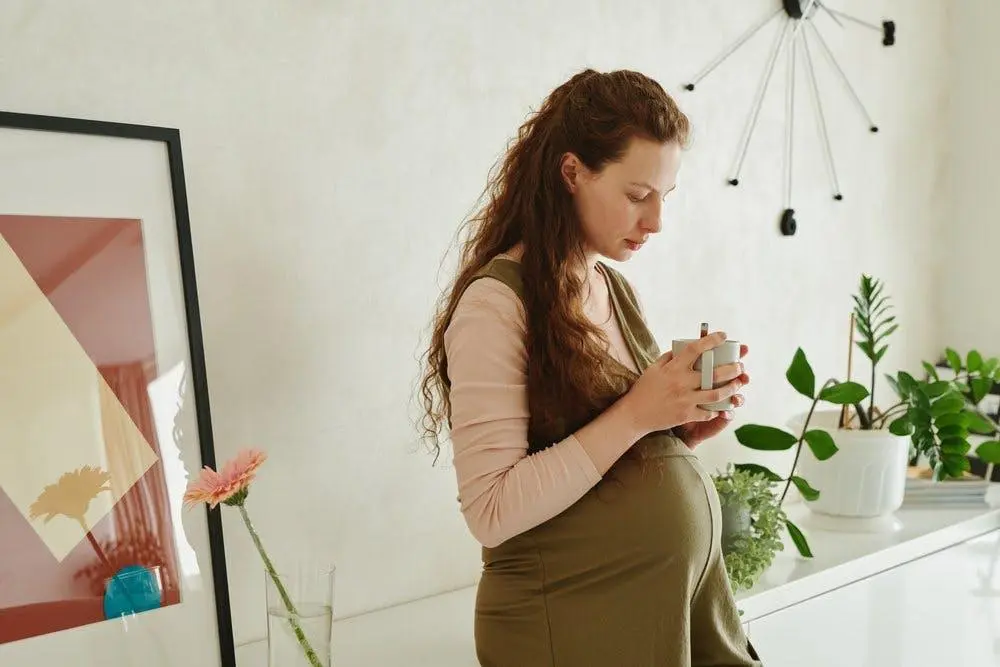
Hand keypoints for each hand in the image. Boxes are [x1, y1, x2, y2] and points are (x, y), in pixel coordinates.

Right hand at [622, 332, 744, 436]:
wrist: (635, 414)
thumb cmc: (644, 389)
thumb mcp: (653, 369)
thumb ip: (669, 358)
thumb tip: (683, 348)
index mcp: (673, 368)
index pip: (696, 349)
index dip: (712, 340)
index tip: (723, 335)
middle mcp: (681, 383)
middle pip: (714, 373)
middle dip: (732, 368)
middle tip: (740, 365)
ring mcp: (685, 400)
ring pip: (717, 394)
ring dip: (731, 388)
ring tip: (738, 383)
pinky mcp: (686, 415)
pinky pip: (708, 412)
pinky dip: (718, 409)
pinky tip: (722, 406)